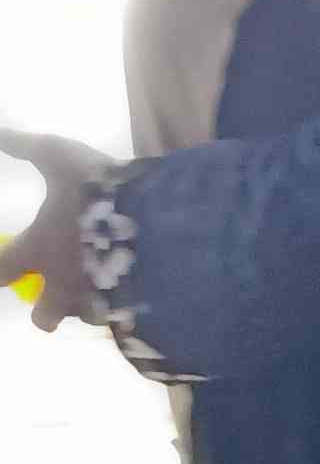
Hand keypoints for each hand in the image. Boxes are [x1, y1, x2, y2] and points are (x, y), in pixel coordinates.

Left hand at [0, 129, 120, 332]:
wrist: (159, 214)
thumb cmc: (99, 187)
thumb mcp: (57, 154)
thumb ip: (23, 144)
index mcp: (39, 250)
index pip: (1, 273)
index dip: (1, 270)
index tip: (7, 264)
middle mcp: (65, 284)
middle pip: (44, 319)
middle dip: (48, 311)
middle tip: (62, 290)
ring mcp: (102, 301)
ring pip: (89, 319)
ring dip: (93, 305)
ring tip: (109, 283)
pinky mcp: (136, 308)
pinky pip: (126, 318)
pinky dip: (128, 307)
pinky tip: (138, 287)